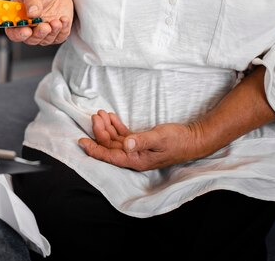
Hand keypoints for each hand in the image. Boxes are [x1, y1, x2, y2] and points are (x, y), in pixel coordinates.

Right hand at [5, 0, 72, 45]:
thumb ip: (32, 0)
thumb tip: (32, 13)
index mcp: (18, 19)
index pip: (13, 32)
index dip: (18, 34)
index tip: (26, 31)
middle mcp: (29, 28)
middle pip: (31, 39)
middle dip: (38, 34)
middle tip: (45, 26)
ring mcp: (43, 32)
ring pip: (45, 40)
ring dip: (52, 32)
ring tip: (56, 21)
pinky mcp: (56, 33)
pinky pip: (59, 37)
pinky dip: (62, 30)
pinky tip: (63, 19)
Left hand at [77, 110, 204, 170]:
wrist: (193, 139)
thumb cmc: (178, 140)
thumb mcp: (159, 138)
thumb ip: (142, 141)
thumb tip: (126, 145)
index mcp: (136, 160)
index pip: (110, 157)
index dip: (94, 150)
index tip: (81, 141)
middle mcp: (134, 157)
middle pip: (110, 146)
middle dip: (100, 132)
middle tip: (95, 115)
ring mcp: (136, 150)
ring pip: (115, 140)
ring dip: (107, 127)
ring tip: (101, 113)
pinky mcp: (140, 143)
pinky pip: (123, 136)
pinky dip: (116, 126)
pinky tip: (111, 117)